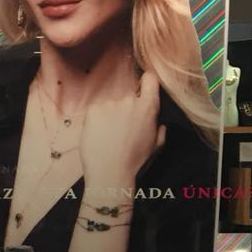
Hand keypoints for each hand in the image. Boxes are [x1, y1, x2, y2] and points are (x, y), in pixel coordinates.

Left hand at [81, 70, 164, 193]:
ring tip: (108, 135)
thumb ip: (159, 127)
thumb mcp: (156, 144)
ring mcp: (109, 103)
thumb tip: (157, 122)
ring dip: (109, 114)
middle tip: (120, 128)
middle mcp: (129, 100)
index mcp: (148, 107)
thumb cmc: (135, 160)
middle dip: (125, 108)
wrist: (109, 171)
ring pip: (110, 104)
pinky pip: (96, 110)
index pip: (150, 80)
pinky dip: (96, 119)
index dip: (146, 81)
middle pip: (127, 96)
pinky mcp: (92, 109)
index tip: (143, 87)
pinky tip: (98, 134)